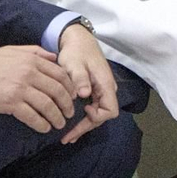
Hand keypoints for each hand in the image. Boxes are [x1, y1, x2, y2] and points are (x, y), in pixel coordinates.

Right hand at [0, 45, 77, 132]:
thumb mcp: (12, 50)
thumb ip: (34, 52)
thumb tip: (54, 57)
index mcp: (31, 59)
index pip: (60, 74)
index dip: (70, 87)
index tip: (73, 97)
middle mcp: (28, 72)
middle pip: (57, 90)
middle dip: (67, 104)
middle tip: (70, 114)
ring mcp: (20, 88)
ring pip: (48, 105)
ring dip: (56, 117)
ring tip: (59, 124)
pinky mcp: (10, 103)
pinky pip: (32, 116)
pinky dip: (41, 124)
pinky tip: (44, 128)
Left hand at [54, 22, 119, 143]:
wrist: (78, 40)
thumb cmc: (76, 51)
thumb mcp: (75, 64)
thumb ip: (80, 79)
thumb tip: (85, 94)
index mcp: (105, 84)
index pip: (110, 110)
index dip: (97, 117)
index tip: (82, 112)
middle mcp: (106, 90)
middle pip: (102, 116)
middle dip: (85, 127)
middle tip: (66, 137)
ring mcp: (100, 91)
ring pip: (97, 113)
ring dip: (83, 125)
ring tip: (67, 135)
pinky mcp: (94, 91)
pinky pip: (91, 108)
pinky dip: (82, 118)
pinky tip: (71, 124)